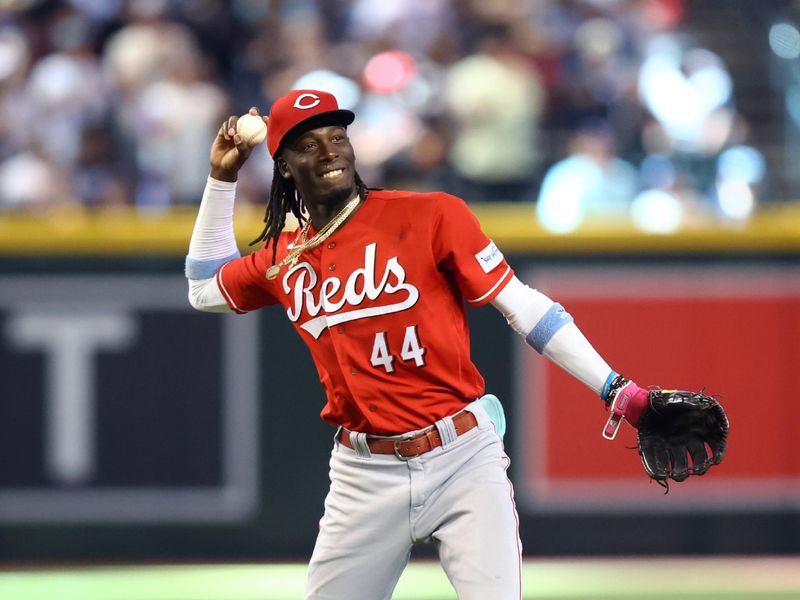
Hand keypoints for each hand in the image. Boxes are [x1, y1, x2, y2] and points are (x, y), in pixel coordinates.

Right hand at [210, 107, 267, 181]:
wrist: (221, 166)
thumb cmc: (234, 163)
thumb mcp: (240, 156)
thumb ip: (241, 146)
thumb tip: (238, 136)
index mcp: (252, 138)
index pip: (260, 127)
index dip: (264, 121)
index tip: (265, 118)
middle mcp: (243, 132)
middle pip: (249, 117)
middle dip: (252, 112)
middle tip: (252, 112)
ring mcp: (233, 131)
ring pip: (235, 120)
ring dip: (234, 124)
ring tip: (232, 134)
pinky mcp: (223, 131)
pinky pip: (225, 125)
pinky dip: (226, 128)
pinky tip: (226, 137)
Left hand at [602, 375, 729, 489]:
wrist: (645, 402)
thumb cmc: (668, 399)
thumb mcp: (682, 399)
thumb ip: (692, 403)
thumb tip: (702, 406)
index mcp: (700, 429)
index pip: (716, 444)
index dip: (719, 453)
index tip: (716, 459)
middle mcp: (689, 441)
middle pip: (700, 459)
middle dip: (700, 467)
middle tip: (695, 471)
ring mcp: (673, 446)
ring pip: (681, 464)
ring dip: (680, 472)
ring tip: (675, 475)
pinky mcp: (657, 449)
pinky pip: (659, 462)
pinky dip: (658, 469)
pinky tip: (659, 475)